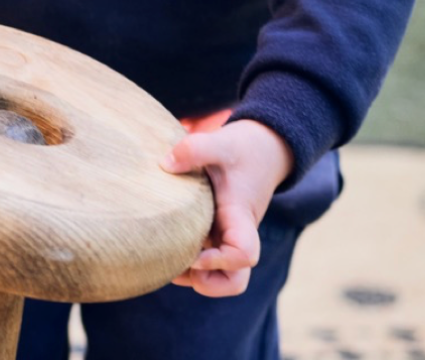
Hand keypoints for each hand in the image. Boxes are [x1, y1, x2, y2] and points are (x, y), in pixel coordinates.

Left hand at [160, 119, 293, 296]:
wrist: (261, 149)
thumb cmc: (242, 149)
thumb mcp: (221, 142)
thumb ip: (194, 149)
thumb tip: (164, 165)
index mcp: (240, 217)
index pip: (243, 254)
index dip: (220, 260)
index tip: (194, 251)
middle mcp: (235, 234)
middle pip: (235, 280)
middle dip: (207, 282)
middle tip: (175, 264)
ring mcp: (225, 236)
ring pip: (220, 277)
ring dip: (193, 276)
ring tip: (164, 259)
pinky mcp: (214, 233)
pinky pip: (205, 261)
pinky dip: (187, 262)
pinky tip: (163, 242)